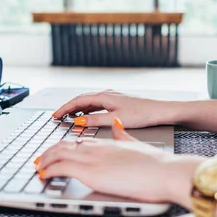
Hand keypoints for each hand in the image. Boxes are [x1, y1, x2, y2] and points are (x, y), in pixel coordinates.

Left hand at [35, 119, 200, 203]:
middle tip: (40, 160)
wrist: (165, 172)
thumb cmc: (157, 165)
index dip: (64, 147)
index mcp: (107, 143)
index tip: (56, 152)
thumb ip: (125, 137)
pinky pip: (60, 168)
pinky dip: (48, 171)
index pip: (78, 142)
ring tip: (37, 167)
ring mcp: (92, 158)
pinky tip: (43, 175)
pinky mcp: (90, 172)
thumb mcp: (138, 146)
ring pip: (57, 154)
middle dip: (48, 153)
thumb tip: (118, 128)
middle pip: (64, 145)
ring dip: (44, 161)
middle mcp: (97, 148)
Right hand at [52, 90, 170, 127]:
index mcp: (105, 96)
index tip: (55, 115)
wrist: (161, 110)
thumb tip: (79, 122)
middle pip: (81, 99)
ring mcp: (113, 98)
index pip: (78, 101)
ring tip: (68, 117)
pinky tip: (87, 116)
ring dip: (77, 109)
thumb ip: (96, 121)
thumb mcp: (116, 120)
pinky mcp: (118, 102)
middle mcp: (107, 94)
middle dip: (68, 108)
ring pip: (89, 102)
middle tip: (57, 116)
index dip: (64, 108)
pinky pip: (97, 105)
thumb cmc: (142, 114)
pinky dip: (88, 110)